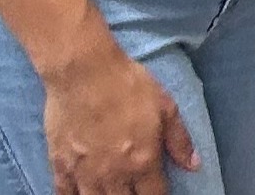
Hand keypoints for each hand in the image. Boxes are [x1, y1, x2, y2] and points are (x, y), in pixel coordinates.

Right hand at [42, 39, 196, 194]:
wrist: (84, 73)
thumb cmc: (128, 86)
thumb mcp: (166, 107)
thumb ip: (180, 140)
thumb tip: (194, 166)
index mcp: (142, 162)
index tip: (159, 192)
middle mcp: (113, 176)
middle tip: (135, 189)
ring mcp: (84, 174)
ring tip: (111, 191)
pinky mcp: (60, 166)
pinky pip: (64, 194)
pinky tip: (80, 194)